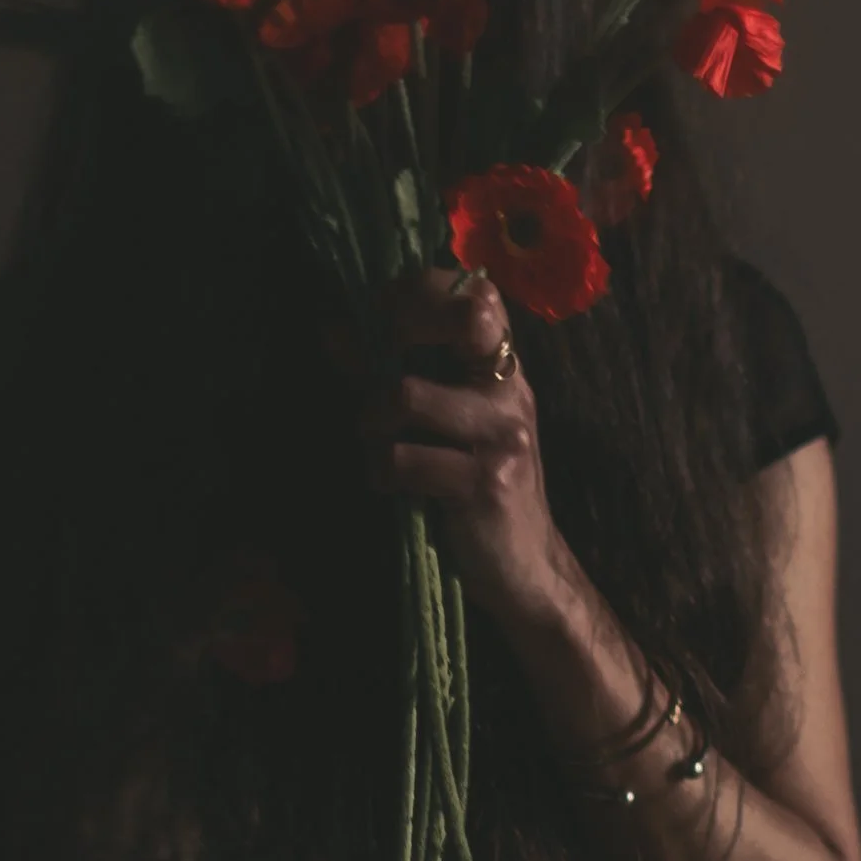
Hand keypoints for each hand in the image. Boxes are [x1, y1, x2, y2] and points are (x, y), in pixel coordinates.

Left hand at [359, 268, 576, 635]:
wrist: (526, 569)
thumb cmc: (475, 489)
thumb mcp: (442, 424)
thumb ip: (392, 374)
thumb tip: (335, 330)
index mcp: (504, 369)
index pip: (477, 293)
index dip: (418, 291)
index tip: (376, 316)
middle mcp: (511, 391)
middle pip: (463, 318)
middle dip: (396, 329)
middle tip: (368, 369)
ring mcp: (503, 435)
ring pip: (406, 394)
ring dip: (370, 422)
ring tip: (376, 446)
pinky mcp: (485, 483)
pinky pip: (402, 458)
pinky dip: (379, 472)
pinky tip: (389, 485)